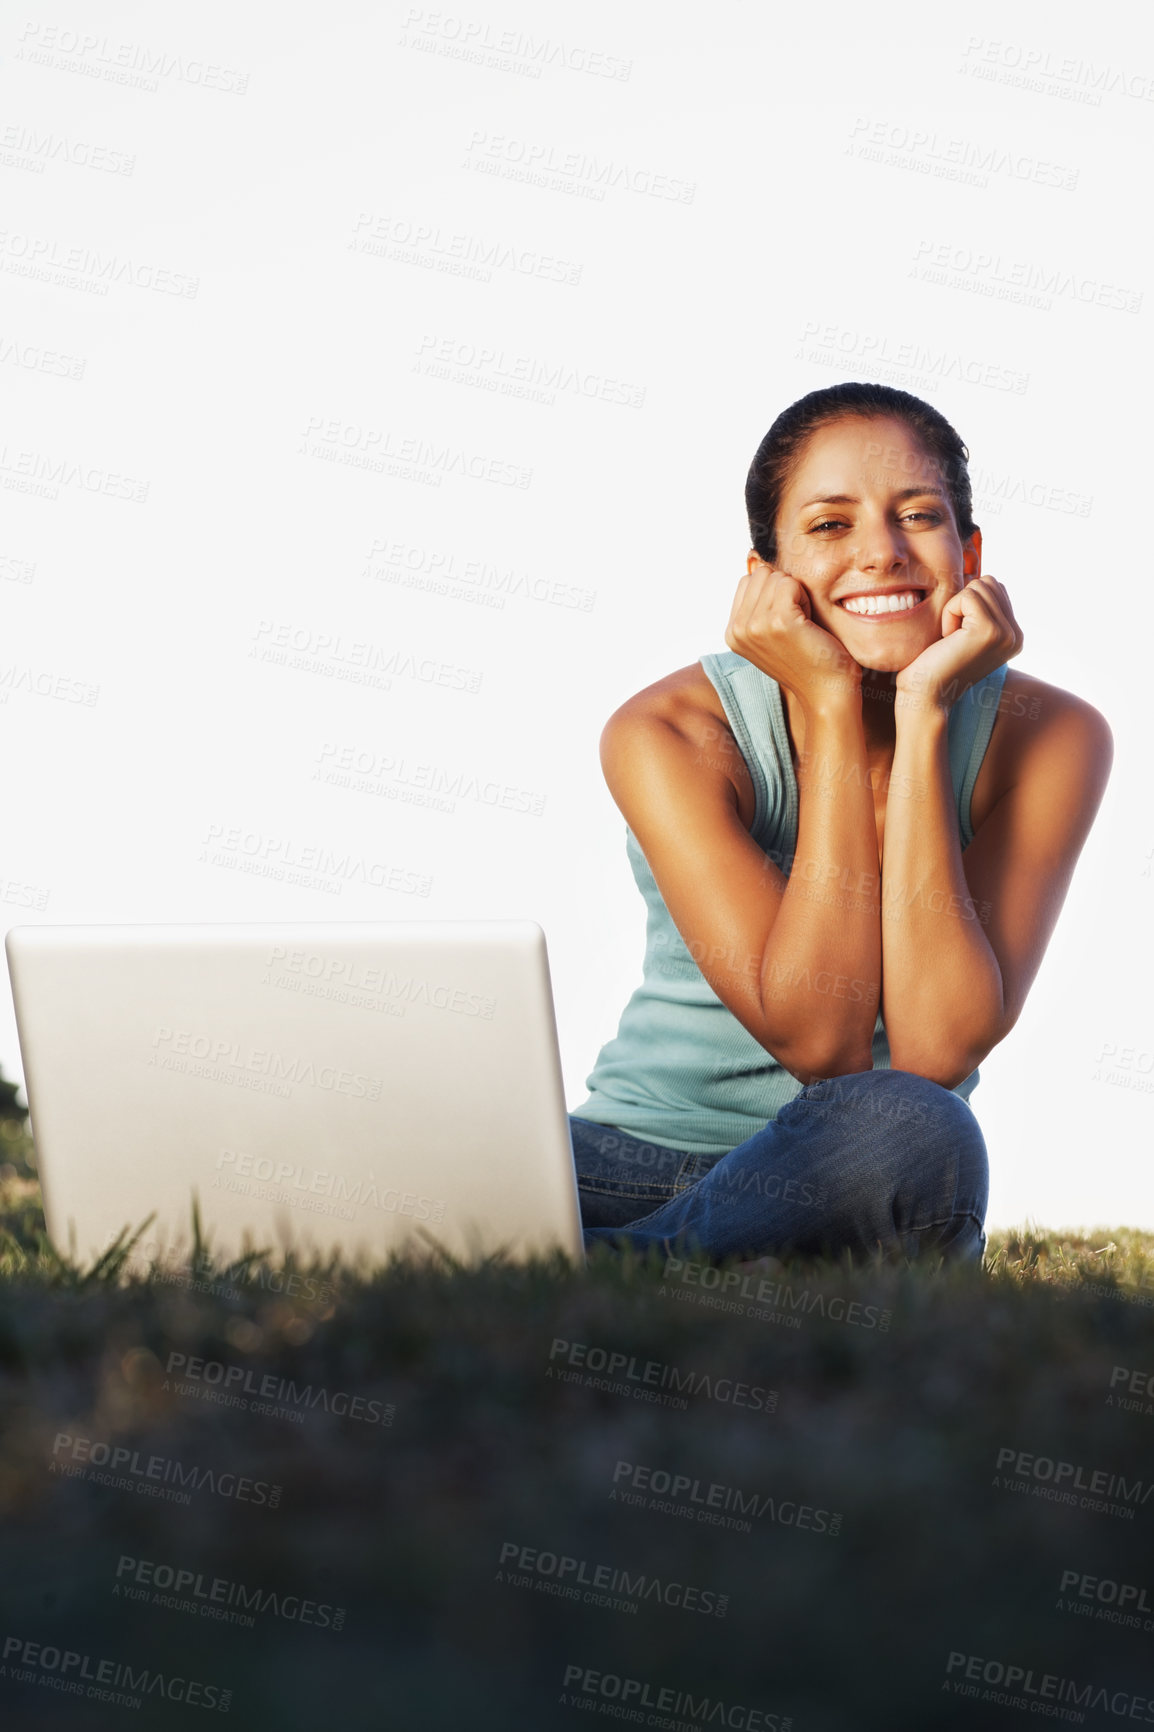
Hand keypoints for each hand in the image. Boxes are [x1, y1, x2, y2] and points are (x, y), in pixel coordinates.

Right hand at [725, 558, 861, 713]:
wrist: (828, 692)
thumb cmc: (809, 659)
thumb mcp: (774, 629)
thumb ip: (759, 600)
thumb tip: (753, 554)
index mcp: (731, 632)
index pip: (749, 581)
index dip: (774, 594)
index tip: (787, 624)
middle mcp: (737, 630)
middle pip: (761, 574)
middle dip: (785, 591)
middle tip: (797, 626)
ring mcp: (754, 626)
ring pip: (776, 577)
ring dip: (796, 594)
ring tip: (803, 626)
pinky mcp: (778, 621)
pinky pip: (791, 583)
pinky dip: (805, 597)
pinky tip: (809, 623)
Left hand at [895, 575, 1022, 713]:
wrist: (925, 695)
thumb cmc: (934, 663)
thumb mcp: (965, 632)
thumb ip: (981, 609)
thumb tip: (980, 580)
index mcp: (1014, 636)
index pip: (995, 587)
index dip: (967, 604)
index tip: (958, 636)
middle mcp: (1016, 636)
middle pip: (989, 583)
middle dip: (962, 603)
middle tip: (953, 637)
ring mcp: (1007, 634)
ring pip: (979, 586)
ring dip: (955, 608)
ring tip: (951, 639)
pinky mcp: (991, 631)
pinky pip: (966, 596)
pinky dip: (949, 613)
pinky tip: (948, 639)